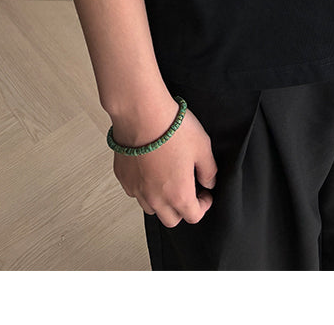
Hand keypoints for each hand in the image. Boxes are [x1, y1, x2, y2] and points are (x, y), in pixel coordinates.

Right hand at [112, 107, 217, 227]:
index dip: (203, 205)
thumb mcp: (203, 147)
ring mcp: (137, 189)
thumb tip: (209, 182)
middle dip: (182, 209)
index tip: (205, 194)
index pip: (194, 216)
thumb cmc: (171, 129)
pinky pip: (135, 192)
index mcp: (179, 195)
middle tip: (187, 190)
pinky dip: (144, 188)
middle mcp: (156, 198)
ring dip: (162, 201)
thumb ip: (209, 170)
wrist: (142, 114)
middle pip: (171, 219)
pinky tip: (150, 170)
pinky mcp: (124, 178)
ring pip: (151, 208)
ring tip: (167, 180)